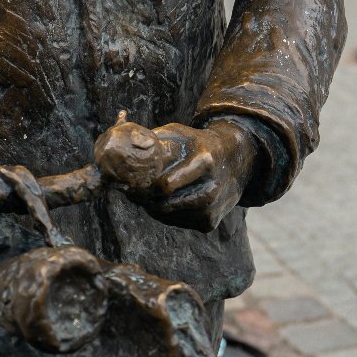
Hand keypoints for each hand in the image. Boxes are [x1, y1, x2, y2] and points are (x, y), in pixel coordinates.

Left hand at [96, 119, 261, 232]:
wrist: (236, 159)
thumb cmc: (198, 144)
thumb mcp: (180, 134)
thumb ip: (153, 141)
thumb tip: (120, 146)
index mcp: (203, 161)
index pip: (165, 185)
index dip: (142, 185)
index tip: (130, 181)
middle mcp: (211, 187)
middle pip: (163, 203)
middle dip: (144, 198)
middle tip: (133, 190)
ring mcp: (211, 208)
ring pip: (167, 216)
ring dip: (153, 206)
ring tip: (148, 193)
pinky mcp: (210, 223)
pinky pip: (177, 223)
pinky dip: (166, 214)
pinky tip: (167, 200)